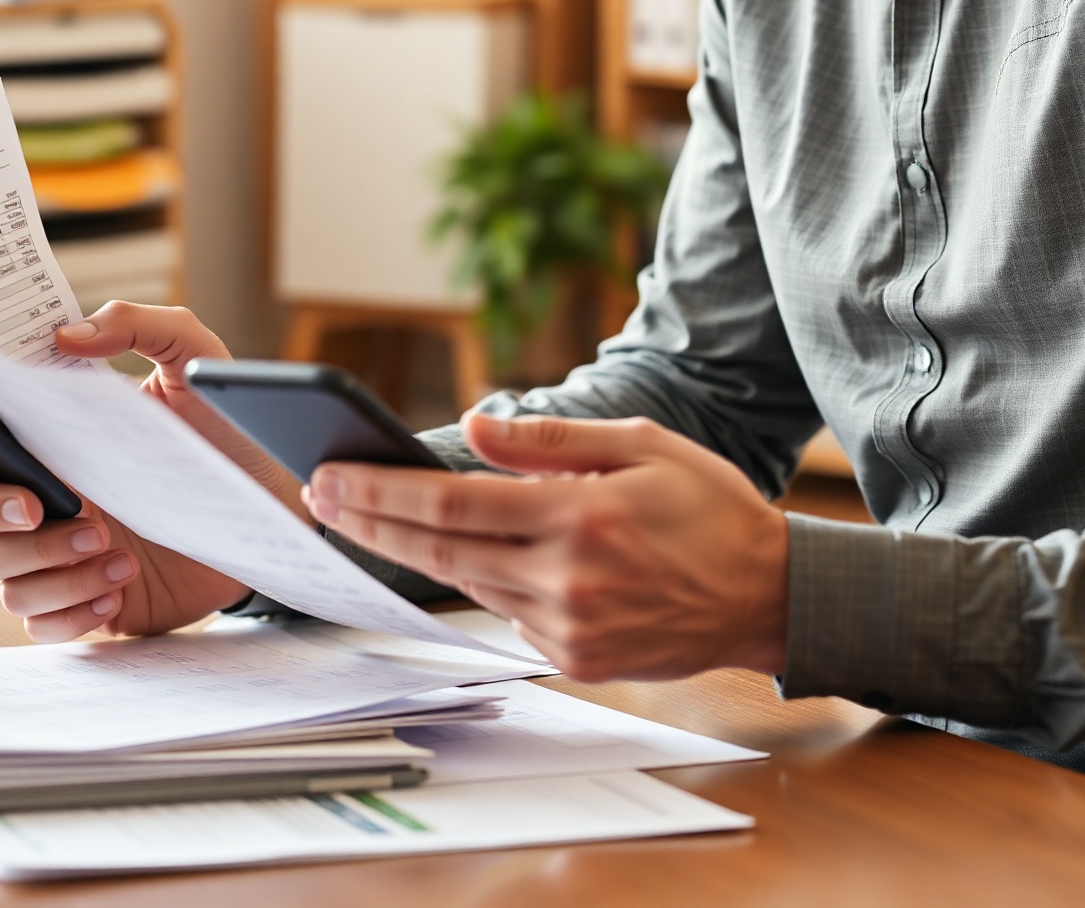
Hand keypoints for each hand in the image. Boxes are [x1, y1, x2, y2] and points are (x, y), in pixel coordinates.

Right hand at [0, 301, 306, 642]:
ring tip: (115, 549)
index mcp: (51, 440)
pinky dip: (72, 611)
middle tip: (51, 509)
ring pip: (4, 577)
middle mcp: (45, 497)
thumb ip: (136, 325)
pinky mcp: (89, 600)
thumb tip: (67, 332)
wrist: (270, 503)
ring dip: (52, 567)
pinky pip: (43, 624)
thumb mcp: (191, 359)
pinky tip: (117, 585)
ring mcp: (62, 552)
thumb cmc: (223, 428)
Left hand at [306, 411, 788, 681]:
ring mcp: (568, 628)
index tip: (333, 477)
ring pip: (467, 584)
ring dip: (411, 552)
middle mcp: (567, 580)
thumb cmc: (707, 507)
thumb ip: (548, 439)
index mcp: (580, 517)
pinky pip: (506, 613)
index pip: (453, 505)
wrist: (765, 596)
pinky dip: (479, 579)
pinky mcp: (574, 658)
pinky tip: (459, 552)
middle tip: (319, 496)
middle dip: (370, 522)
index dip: (382, 492)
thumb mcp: (640, 444)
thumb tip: (472, 426)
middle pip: (440, 551)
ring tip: (365, 515)